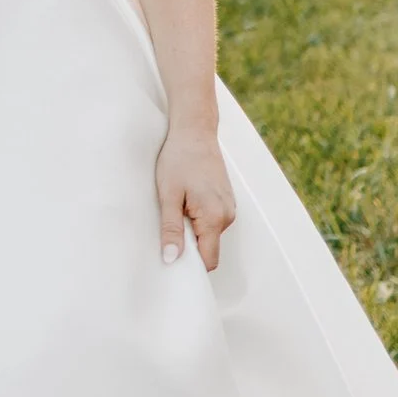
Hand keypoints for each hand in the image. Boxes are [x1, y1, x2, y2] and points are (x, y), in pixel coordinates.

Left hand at [154, 126, 234, 271]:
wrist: (194, 130)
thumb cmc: (179, 159)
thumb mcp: (168, 195)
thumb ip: (171, 229)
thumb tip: (171, 259)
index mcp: (215, 218)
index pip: (208, 260)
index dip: (190, 266)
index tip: (171, 261)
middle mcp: (227, 215)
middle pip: (209, 248)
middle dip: (189, 246)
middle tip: (168, 229)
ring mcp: (229, 207)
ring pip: (210, 235)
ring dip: (193, 230)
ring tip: (176, 208)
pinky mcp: (226, 200)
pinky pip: (213, 221)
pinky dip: (199, 219)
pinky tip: (185, 202)